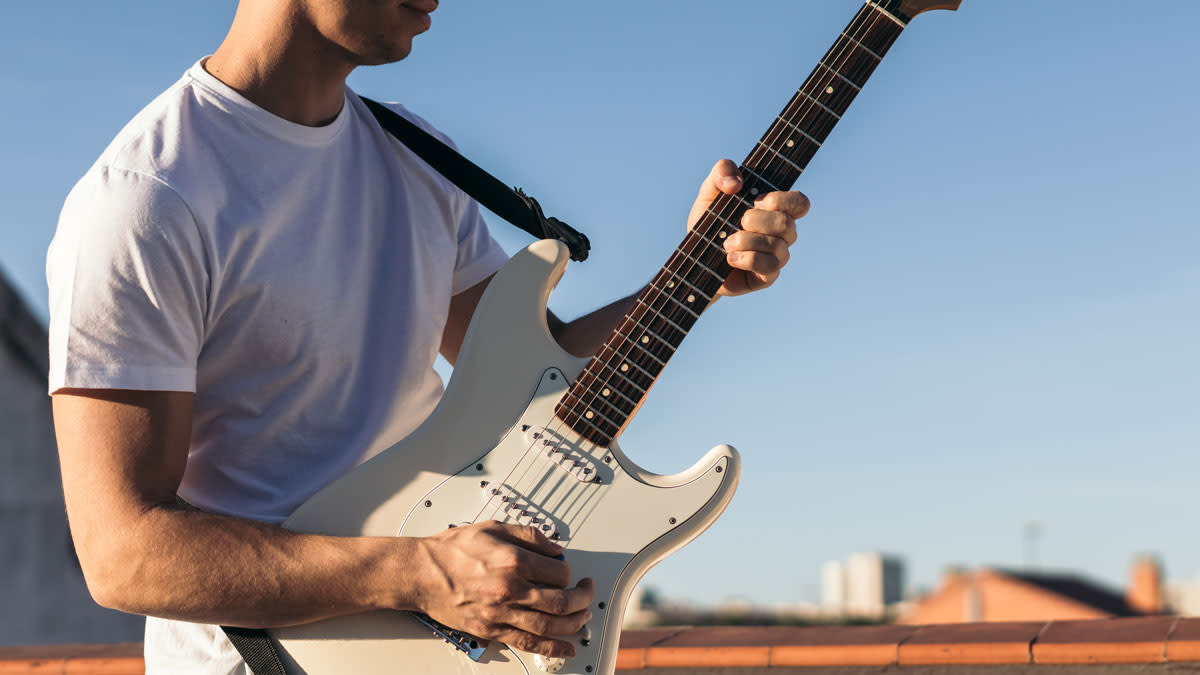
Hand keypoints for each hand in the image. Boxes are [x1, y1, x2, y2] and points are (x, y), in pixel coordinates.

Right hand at [415, 521, 593, 657]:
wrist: (421, 573)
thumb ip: (529, 535)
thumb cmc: (451, 551)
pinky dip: (553, 647)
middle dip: (582, 598)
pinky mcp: (492, 630)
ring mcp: (501, 613)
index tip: (567, 571)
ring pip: (550, 625)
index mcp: (512, 560)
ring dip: (574, 623)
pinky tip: (567, 647)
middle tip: (586, 592)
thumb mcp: (493, 527)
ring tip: (583, 617)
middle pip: (561, 601)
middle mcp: (509, 588)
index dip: (569, 571)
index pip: (559, 571)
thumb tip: (555, 547)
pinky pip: (528, 642)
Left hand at [687, 159, 808, 296]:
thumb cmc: (709, 223)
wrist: (695, 259)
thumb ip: (722, 172)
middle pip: (787, 224)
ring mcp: (777, 256)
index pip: (800, 203)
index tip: (757, 200)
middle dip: (758, 220)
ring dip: (748, 241)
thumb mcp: (709, 192)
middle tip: (738, 221)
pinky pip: (770, 267)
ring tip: (726, 243)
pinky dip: (749, 259)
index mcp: (775, 210)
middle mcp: (781, 233)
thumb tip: (736, 183)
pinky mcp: (767, 276)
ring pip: (778, 246)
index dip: (783, 200)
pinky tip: (730, 258)